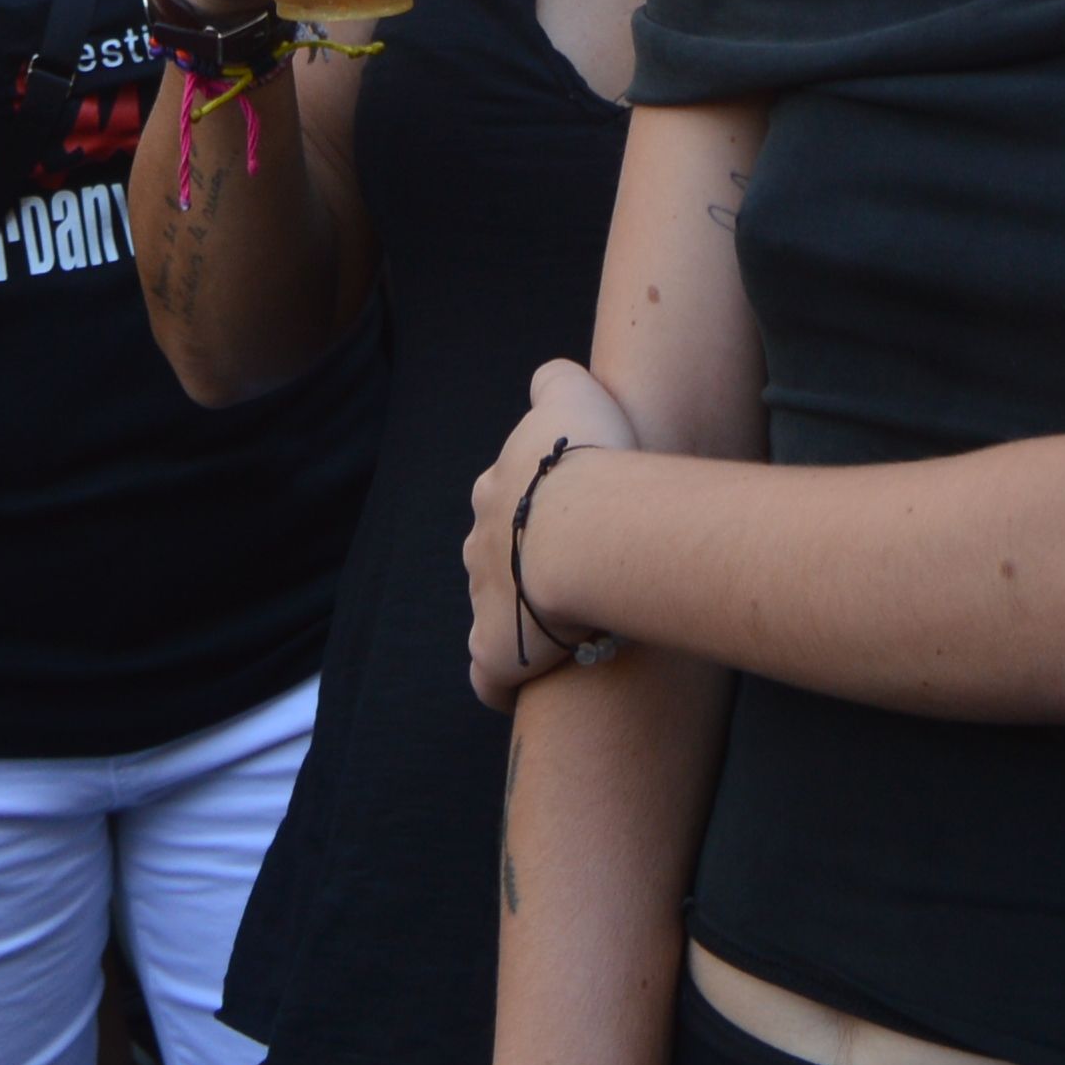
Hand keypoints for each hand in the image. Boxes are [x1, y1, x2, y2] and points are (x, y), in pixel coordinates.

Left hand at [461, 358, 643, 710]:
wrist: (581, 531)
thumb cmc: (586, 463)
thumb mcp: (573, 395)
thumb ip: (554, 381)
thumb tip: (548, 378)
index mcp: (496, 492)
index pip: (506, 502)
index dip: (538, 514)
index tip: (578, 523)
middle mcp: (478, 545)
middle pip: (494, 558)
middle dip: (523, 568)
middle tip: (577, 580)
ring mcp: (482, 601)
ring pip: (493, 613)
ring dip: (521, 621)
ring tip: (567, 632)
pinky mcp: (493, 652)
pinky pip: (487, 677)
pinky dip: (501, 683)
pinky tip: (525, 686)